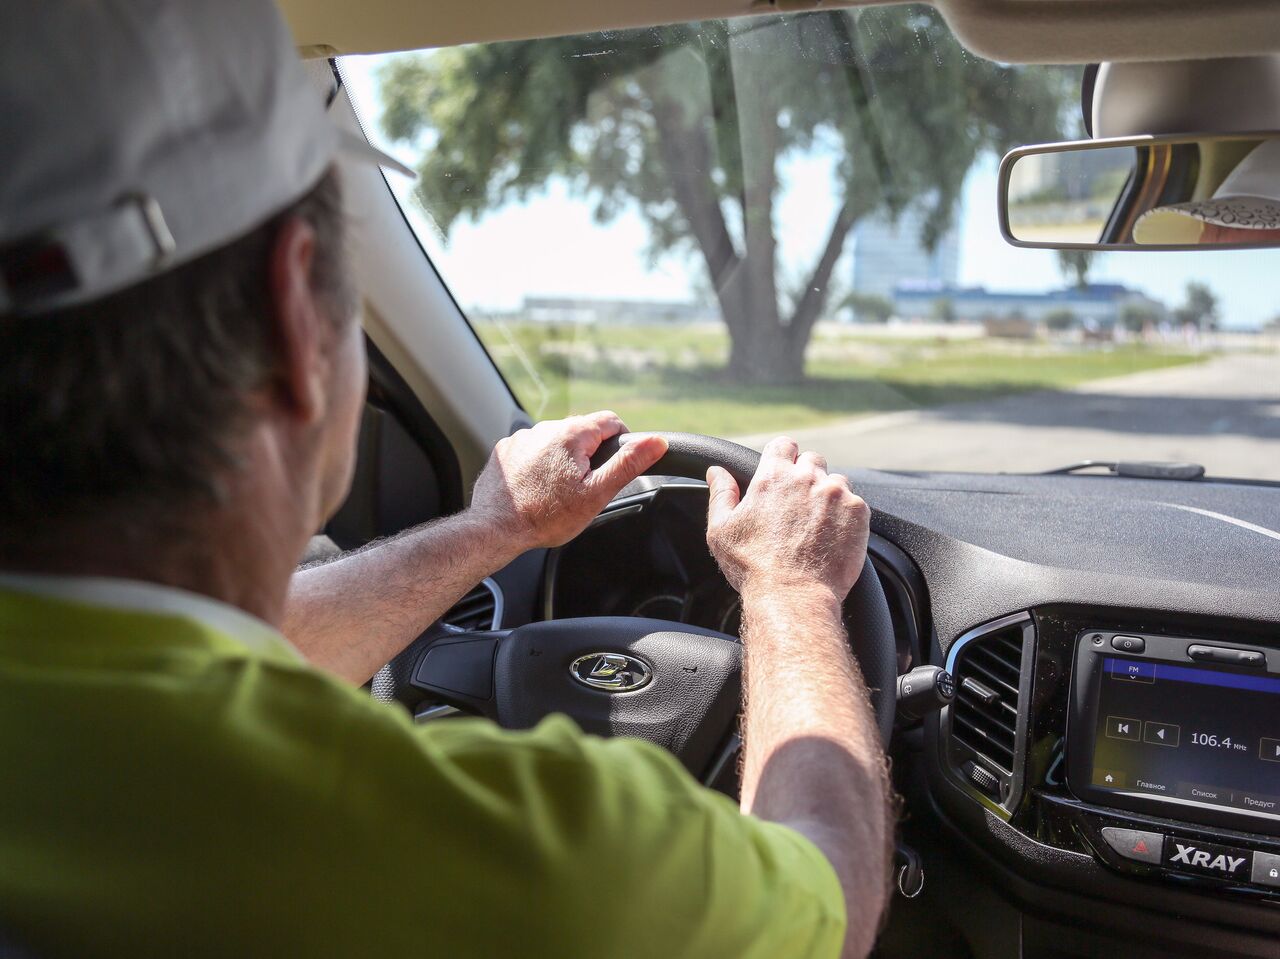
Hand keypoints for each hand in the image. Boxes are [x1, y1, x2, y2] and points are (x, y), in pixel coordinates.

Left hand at [471, 412, 667, 550]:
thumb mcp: (596, 493)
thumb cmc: (546, 516)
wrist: (495, 528)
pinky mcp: (505, 450)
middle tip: (585, 486)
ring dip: (563, 458)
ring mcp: (522, 438)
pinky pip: (532, 449)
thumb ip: (628, 464)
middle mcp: (546, 428)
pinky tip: (536, 487)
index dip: (621, 442)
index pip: (611, 421)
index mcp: (572, 434)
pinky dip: (538, 464)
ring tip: (557, 491)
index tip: (615, 466)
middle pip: (582, 431)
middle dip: (589, 454)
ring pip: (555, 441)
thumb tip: (656, 442)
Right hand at [705, 437, 868, 601]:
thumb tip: (716, 471)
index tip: (782, 472)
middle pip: (812, 460)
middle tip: (797, 507)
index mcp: (773, 476)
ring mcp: (836, 493)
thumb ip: (721, 494)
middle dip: (806, 476)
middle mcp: (808, 478)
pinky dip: (845, 517)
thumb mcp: (722, 530)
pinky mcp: (858, 513)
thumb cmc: (753, 567)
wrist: (793, 596)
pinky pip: (854, 504)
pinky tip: (831, 537)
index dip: (782, 457)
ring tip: (815, 526)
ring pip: (836, 482)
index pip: (783, 444)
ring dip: (827, 496)